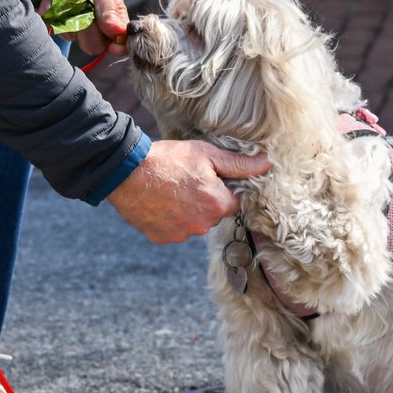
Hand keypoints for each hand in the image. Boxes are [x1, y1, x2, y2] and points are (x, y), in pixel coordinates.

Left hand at [37, 0, 127, 57]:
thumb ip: (109, 8)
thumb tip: (118, 32)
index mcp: (113, 16)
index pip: (119, 42)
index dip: (119, 47)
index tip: (114, 44)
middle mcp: (93, 23)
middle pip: (92, 45)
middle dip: (84, 20)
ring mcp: (71, 22)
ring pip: (69, 34)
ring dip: (64, 7)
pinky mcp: (52, 17)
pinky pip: (49, 24)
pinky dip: (49, 6)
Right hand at [107, 141, 270, 243]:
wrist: (126, 171)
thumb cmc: (168, 159)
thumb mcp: (206, 154)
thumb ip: (238, 164)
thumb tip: (266, 164)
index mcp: (218, 204)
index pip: (234, 202)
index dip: (224, 188)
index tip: (209, 178)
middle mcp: (203, 225)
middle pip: (214, 214)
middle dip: (206, 200)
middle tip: (187, 181)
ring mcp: (181, 234)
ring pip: (194, 223)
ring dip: (188, 211)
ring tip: (171, 190)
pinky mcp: (162, 238)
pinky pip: (174, 231)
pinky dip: (170, 219)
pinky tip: (160, 202)